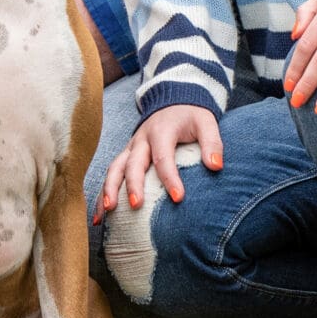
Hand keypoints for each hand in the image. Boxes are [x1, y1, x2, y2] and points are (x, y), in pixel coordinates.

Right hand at [94, 103, 222, 221]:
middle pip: (132, 163)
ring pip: (115, 169)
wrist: (173, 100)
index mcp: (161, 131)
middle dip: (132, 185)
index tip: (178, 198)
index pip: (163, 156)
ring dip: (109, 190)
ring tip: (107, 213)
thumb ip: (212, 142)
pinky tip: (100, 216)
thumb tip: (216, 166)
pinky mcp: (126, 156)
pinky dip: (103, 194)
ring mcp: (131, 148)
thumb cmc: (191, 116)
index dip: (170, 178)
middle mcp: (141, 140)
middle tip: (136, 206)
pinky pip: (112, 175)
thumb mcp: (206, 122)